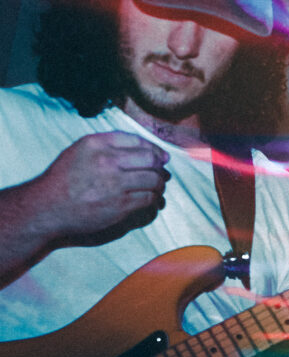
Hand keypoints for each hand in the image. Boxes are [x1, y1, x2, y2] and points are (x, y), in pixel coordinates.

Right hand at [37, 132, 169, 243]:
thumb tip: (145, 148)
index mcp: (96, 144)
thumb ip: (108, 145)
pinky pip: (148, 198)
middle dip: (160, 167)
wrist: (49, 207)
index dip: (154, 149)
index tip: (160, 157)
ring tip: (158, 187)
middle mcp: (107, 161)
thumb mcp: (80, 151)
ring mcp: (115, 184)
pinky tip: (152, 200)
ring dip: (160, 184)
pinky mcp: (120, 205)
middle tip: (162, 173)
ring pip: (153, 180)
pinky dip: (154, 199)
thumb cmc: (65, 179)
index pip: (137, 140)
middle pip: (150, 160)